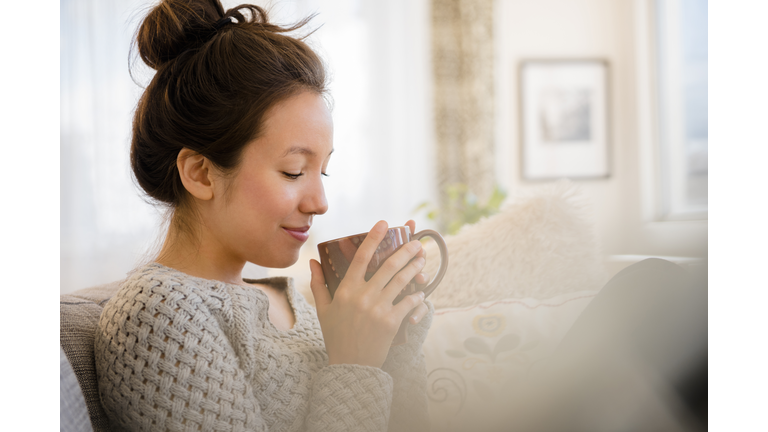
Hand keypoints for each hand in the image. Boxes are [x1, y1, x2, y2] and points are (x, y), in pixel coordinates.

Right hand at [310, 220, 426, 367]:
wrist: (350, 365)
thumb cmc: (336, 335)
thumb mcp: (323, 309)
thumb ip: (319, 283)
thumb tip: (313, 261)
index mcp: (346, 290)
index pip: (361, 257)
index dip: (373, 237)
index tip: (384, 223)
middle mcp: (363, 296)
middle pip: (388, 266)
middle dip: (405, 251)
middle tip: (416, 242)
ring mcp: (379, 308)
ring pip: (402, 281)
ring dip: (415, 267)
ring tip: (422, 258)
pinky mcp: (392, 322)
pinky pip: (409, 302)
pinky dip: (417, 295)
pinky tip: (421, 290)